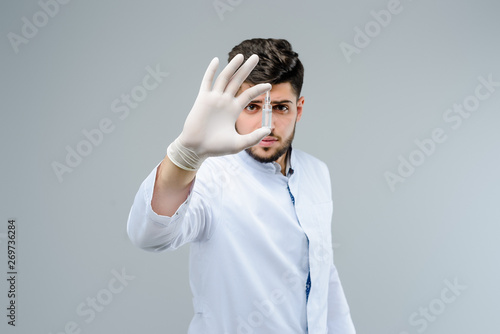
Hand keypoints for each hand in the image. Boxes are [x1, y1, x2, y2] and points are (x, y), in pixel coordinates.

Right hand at [168, 54, 270, 169]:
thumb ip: (254, 137)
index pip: (248, 95)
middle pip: (238, 81)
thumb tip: (268, 130)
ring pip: (225, 78)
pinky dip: (211, 71)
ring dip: (233, 66)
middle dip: (246, 69)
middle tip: (256, 57)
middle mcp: (225, 101)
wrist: (197, 149)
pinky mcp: (203, 99)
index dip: (258, 89)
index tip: (269, 85)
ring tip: (241, 56)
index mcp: (233, 110)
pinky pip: (207, 82)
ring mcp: (214, 99)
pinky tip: (216, 60)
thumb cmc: (216, 147)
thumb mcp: (239, 143)